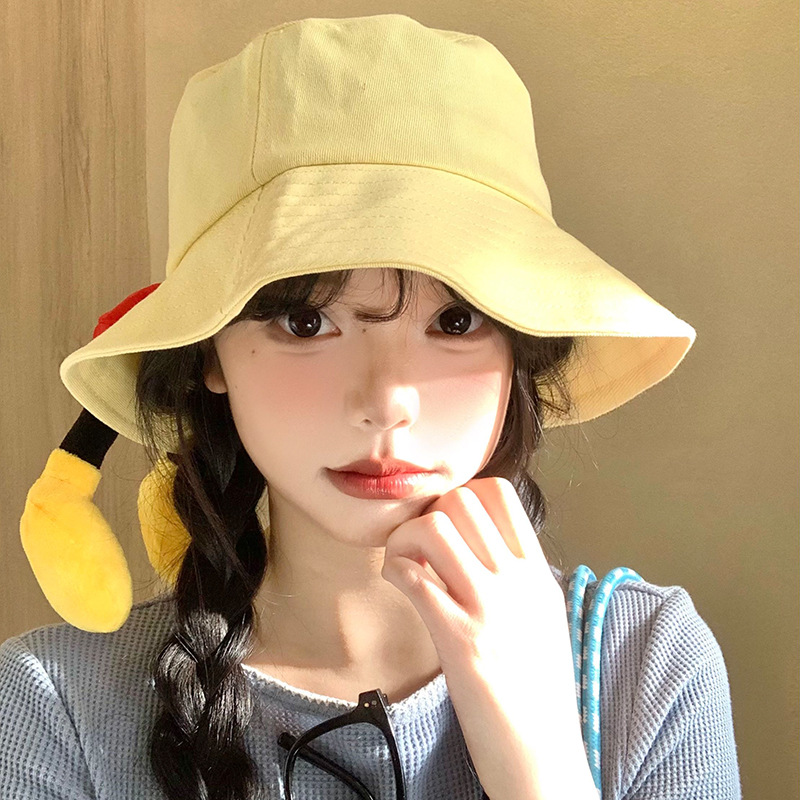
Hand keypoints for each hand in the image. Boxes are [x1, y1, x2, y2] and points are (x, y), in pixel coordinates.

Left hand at [381, 477, 595, 799]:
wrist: (544, 754)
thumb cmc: (541, 690)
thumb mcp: (545, 617)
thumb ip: (519, 577)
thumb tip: (484, 548)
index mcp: (538, 573)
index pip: (500, 493)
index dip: (461, 495)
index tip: (446, 523)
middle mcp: (516, 581)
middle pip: (461, 501)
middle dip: (429, 513)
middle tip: (418, 545)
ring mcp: (489, 608)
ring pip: (435, 529)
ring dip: (406, 539)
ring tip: (404, 563)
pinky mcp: (459, 640)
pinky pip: (415, 579)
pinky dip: (395, 571)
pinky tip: (397, 584)